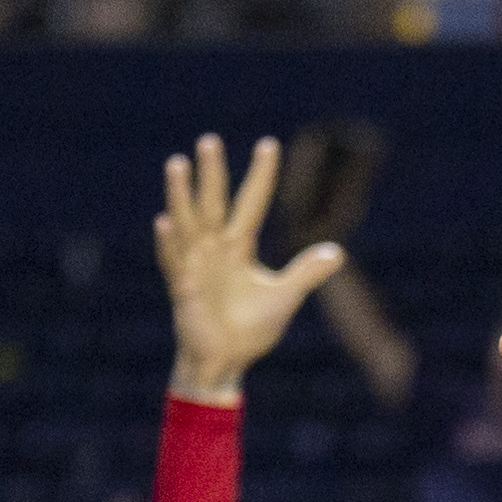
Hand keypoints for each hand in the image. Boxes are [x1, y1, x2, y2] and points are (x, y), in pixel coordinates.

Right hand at [157, 133, 345, 406]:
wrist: (226, 361)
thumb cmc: (250, 328)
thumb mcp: (284, 296)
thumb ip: (306, 272)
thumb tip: (338, 252)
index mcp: (239, 246)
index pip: (252, 202)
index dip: (261, 176)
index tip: (270, 144)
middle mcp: (214, 248)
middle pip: (214, 202)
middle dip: (212, 173)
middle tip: (210, 140)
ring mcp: (195, 265)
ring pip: (187, 222)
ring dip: (182, 194)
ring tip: (178, 164)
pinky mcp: (183, 288)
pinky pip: (173, 261)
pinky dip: (169, 242)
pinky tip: (164, 221)